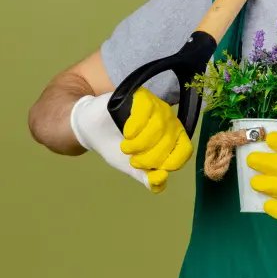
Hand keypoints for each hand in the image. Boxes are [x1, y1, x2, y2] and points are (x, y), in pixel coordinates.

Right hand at [70, 87, 192, 192]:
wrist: (92, 129)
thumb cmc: (116, 146)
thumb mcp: (132, 167)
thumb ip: (147, 177)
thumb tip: (162, 180)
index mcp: (172, 138)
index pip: (184, 152)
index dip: (168, 163)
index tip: (149, 167)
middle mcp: (169, 121)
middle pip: (169, 142)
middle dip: (148, 158)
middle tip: (131, 157)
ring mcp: (157, 107)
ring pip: (159, 127)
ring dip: (140, 144)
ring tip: (126, 146)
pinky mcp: (142, 97)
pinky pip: (147, 111)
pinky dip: (136, 127)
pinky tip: (126, 132)